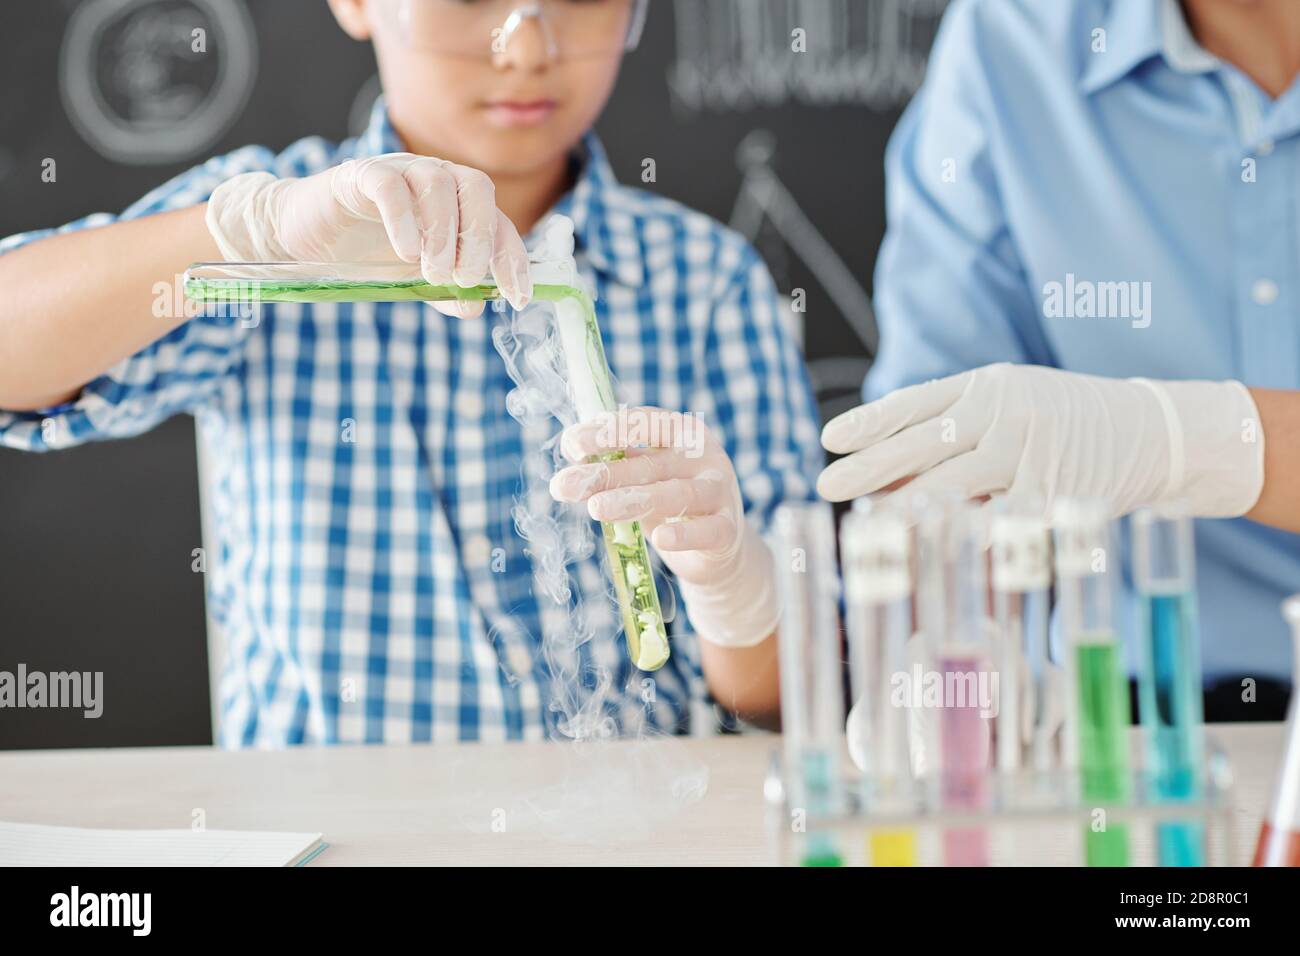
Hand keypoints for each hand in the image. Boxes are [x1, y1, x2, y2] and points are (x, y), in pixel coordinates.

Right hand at [206, 153, 530, 315]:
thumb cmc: (368, 254)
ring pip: (437, 183)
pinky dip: (404, 218)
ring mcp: (400, 171)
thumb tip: (475, 307)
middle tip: (464, 278)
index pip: (500, 224)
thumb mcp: (415, 281)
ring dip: (443, 232)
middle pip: (478, 189)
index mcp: (458, 205)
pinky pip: (390, 185)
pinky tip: (404, 252)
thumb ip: (446, 293)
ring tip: (431, 272)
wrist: (306, 236)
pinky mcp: (361, 174)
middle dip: (479, 238)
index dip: (512, 260)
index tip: (516, 298)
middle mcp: (436, 179)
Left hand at [549, 406, 742, 582]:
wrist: (717, 547)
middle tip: (565, 485)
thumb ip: (614, 461)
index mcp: (682, 433)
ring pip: (675, 494)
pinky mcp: (727, 530)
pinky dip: (684, 534)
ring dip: (633, 500)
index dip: (608, 432)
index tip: (572, 444)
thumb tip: (571, 447)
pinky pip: (706, 531)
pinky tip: (661, 539)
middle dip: (605, 473)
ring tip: (596, 508)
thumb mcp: (642, 477)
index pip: (645, 424)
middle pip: (650, 464)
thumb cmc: (671, 502)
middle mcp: (704, 456)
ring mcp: (719, 491)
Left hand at [818, 363, 1263, 518]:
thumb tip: (884, 472)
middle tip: (824, 485)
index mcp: (986, 385)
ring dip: (902, 508)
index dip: (869, 422)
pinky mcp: (1052, 493)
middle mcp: (1003, 413)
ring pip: (952, 485)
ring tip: (864, 523)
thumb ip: (954, 424)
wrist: (1152, 431)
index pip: (914, 402)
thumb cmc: (1063, 420)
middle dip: (868, 467)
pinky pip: (996, 521)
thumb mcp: (1009, 401)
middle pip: (921, 443)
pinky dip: (960, 539)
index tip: (829, 440)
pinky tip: (926, 551)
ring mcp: (1028, 452)